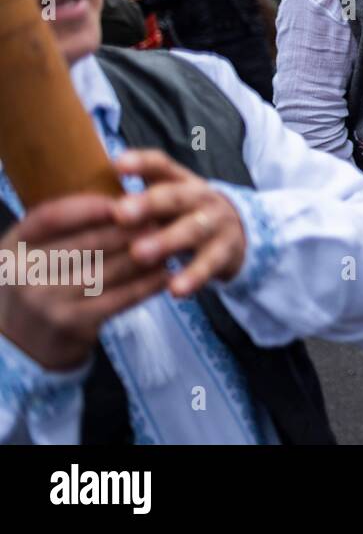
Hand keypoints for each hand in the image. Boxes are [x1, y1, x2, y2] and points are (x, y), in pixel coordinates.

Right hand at [0, 195, 166, 370]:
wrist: (20, 343)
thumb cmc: (39, 283)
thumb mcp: (33, 252)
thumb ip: (62, 227)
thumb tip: (119, 199)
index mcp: (14, 246)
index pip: (51, 217)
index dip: (90, 206)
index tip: (124, 199)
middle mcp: (24, 273)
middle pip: (87, 242)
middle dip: (128, 228)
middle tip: (159, 218)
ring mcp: (47, 300)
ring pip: (108, 269)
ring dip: (144, 255)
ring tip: (168, 242)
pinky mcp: (71, 324)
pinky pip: (119, 298)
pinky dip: (146, 284)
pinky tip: (165, 274)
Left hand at [113, 150, 246, 297]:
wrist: (236, 233)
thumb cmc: (182, 216)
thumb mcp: (165, 199)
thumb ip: (132, 198)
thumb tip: (79, 203)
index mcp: (179, 181)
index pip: (160, 165)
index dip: (141, 163)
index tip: (117, 164)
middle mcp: (200, 197)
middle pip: (175, 197)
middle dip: (149, 204)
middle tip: (121, 213)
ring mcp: (216, 223)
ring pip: (192, 229)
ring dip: (167, 241)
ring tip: (140, 253)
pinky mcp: (225, 251)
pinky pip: (209, 264)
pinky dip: (193, 276)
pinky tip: (175, 289)